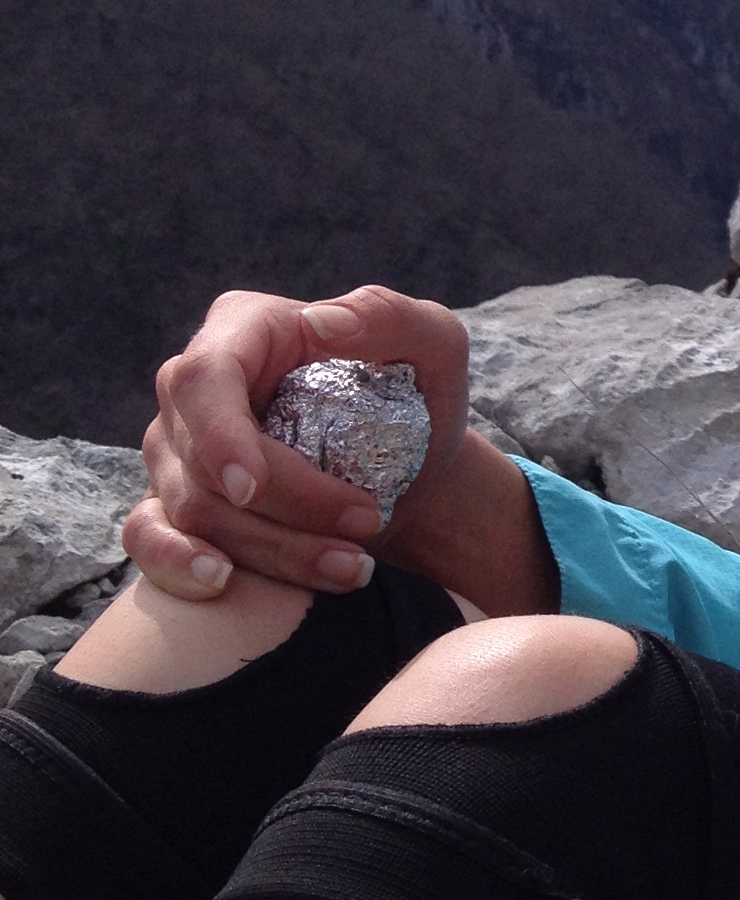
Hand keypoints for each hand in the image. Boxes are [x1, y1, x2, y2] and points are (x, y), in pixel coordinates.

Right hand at [126, 286, 471, 600]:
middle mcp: (193, 389)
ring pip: (192, 512)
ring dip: (274, 549)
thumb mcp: (432, 343)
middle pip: (200, 459)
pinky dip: (179, 567)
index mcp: (242, 331)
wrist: (414, 472)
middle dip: (284, 506)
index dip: (218, 436)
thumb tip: (319, 322)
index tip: (251, 487)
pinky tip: (224, 583)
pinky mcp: (174, 505)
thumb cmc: (418, 398)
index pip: (203, 379)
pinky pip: (147, 540)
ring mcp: (175, 450)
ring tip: (352, 565)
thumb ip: (388, 315)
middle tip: (366, 524)